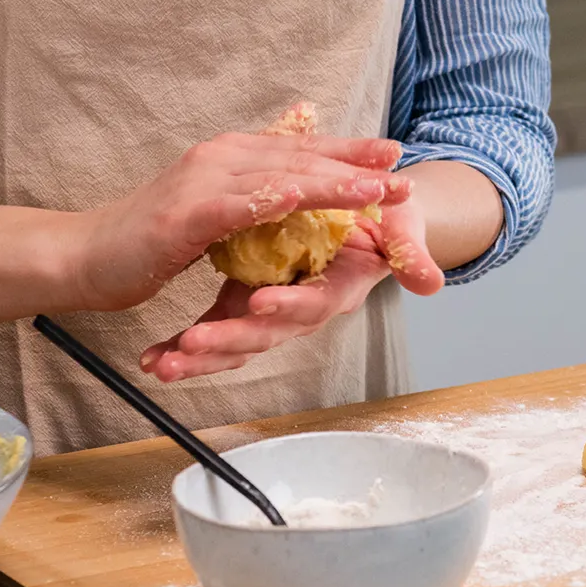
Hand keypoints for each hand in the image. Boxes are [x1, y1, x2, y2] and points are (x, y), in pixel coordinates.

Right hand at [69, 130, 410, 313]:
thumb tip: (291, 188)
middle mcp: (221, 159)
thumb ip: (252, 195)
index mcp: (232, 158)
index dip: (348, 150)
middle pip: (300, 155)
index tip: (394, 152)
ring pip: (279, 175)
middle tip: (402, 166)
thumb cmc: (152, 237)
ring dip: (329, 180)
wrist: (88, 255)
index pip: (300, 148)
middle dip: (355, 162)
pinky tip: (304, 197)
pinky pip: (237, 205)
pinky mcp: (186, 214)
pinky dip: (272, 198)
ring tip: (373, 186)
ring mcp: (203, 183)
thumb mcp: (212, 209)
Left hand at [140, 197, 443, 380]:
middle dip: (229, 340)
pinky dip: (187, 348)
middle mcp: (305, 308)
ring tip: (163, 363)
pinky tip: (154, 358)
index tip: (258, 302)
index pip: (314, 303)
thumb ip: (413, 256)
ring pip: (238, 342)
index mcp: (337, 289)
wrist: (373, 223)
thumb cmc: (387, 223)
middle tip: (192, 344)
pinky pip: (218, 331)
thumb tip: (431, 284)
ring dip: (200, 355)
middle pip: (267, 332)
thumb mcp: (405, 231)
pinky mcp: (250, 306)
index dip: (289, 305)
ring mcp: (275, 310)